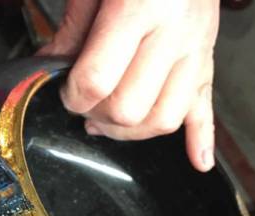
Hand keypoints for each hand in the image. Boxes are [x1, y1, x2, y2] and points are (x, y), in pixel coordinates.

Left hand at [38, 0, 219, 171]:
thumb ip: (72, 30)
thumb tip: (46, 69)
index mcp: (139, 8)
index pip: (97, 81)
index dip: (72, 96)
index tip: (65, 92)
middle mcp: (173, 33)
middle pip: (130, 108)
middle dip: (97, 115)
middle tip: (84, 105)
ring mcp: (196, 50)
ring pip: (164, 119)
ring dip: (131, 133)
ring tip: (110, 123)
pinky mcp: (208, 59)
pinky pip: (208, 107)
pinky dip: (202, 138)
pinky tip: (198, 161)